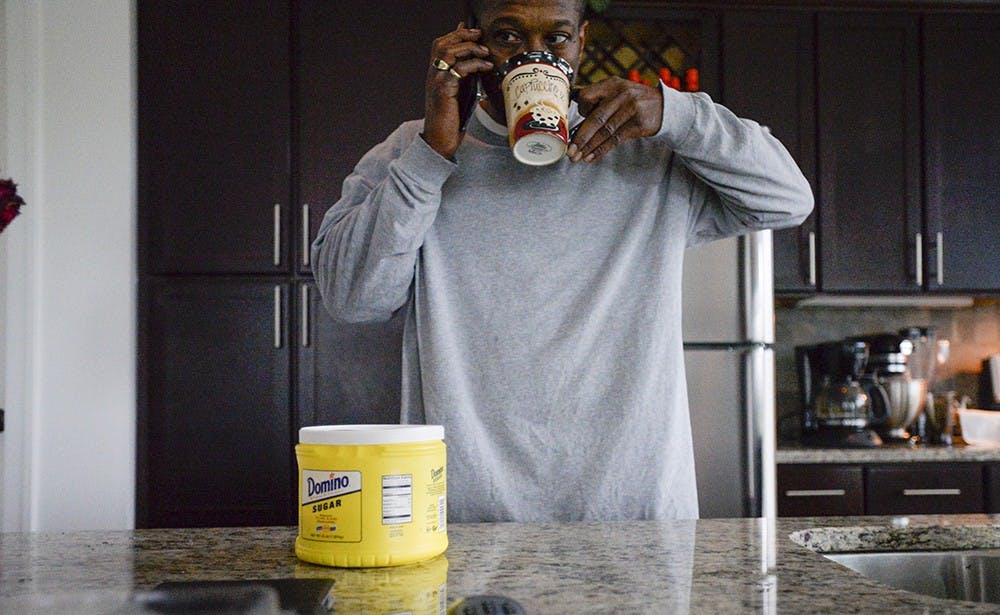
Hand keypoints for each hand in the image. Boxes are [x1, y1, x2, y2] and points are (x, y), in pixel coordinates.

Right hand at [422, 22, 492, 159]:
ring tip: (485, 51)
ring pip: (448, 52)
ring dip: (469, 47)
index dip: (456, 34)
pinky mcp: (443, 90)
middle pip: (442, 44)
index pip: (440, 44)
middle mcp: (433, 74)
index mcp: (435, 73)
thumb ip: (466, 76)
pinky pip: (459, 70)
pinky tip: (486, 67)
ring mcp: (436, 81)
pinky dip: (474, 65)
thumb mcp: (461, 92)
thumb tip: (478, 60)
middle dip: (462, 35)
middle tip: (480, 35)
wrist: (440, 141)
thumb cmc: (452, 119)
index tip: (474, 30)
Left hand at [567, 77, 663, 162]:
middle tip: (569, 151)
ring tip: (577, 157)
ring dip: (589, 147)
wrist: (666, 108)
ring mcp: (632, 109)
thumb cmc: (635, 101)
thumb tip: (571, 95)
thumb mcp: (618, 90)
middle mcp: (621, 94)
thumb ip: (597, 94)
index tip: (576, 123)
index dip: (579, 111)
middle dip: (580, 137)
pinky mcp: (639, 124)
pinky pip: (615, 139)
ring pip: (604, 131)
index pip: (586, 96)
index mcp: (612, 84)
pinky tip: (591, 157)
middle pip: (595, 118)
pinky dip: (601, 150)